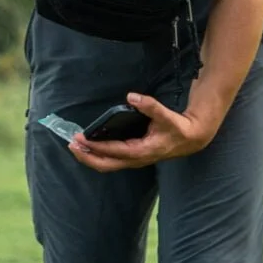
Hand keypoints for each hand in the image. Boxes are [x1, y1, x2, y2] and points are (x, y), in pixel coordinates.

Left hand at [70, 90, 218, 172]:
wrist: (191, 140)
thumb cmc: (178, 128)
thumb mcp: (166, 116)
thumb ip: (150, 106)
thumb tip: (132, 96)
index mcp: (141, 151)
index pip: (113, 151)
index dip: (95, 146)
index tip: (80, 138)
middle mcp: (135, 159)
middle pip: (105, 165)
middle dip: (86, 156)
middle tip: (71, 145)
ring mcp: (133, 161)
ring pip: (107, 165)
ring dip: (90, 157)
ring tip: (76, 146)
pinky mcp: (133, 158)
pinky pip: (112, 161)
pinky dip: (98, 155)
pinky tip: (91, 146)